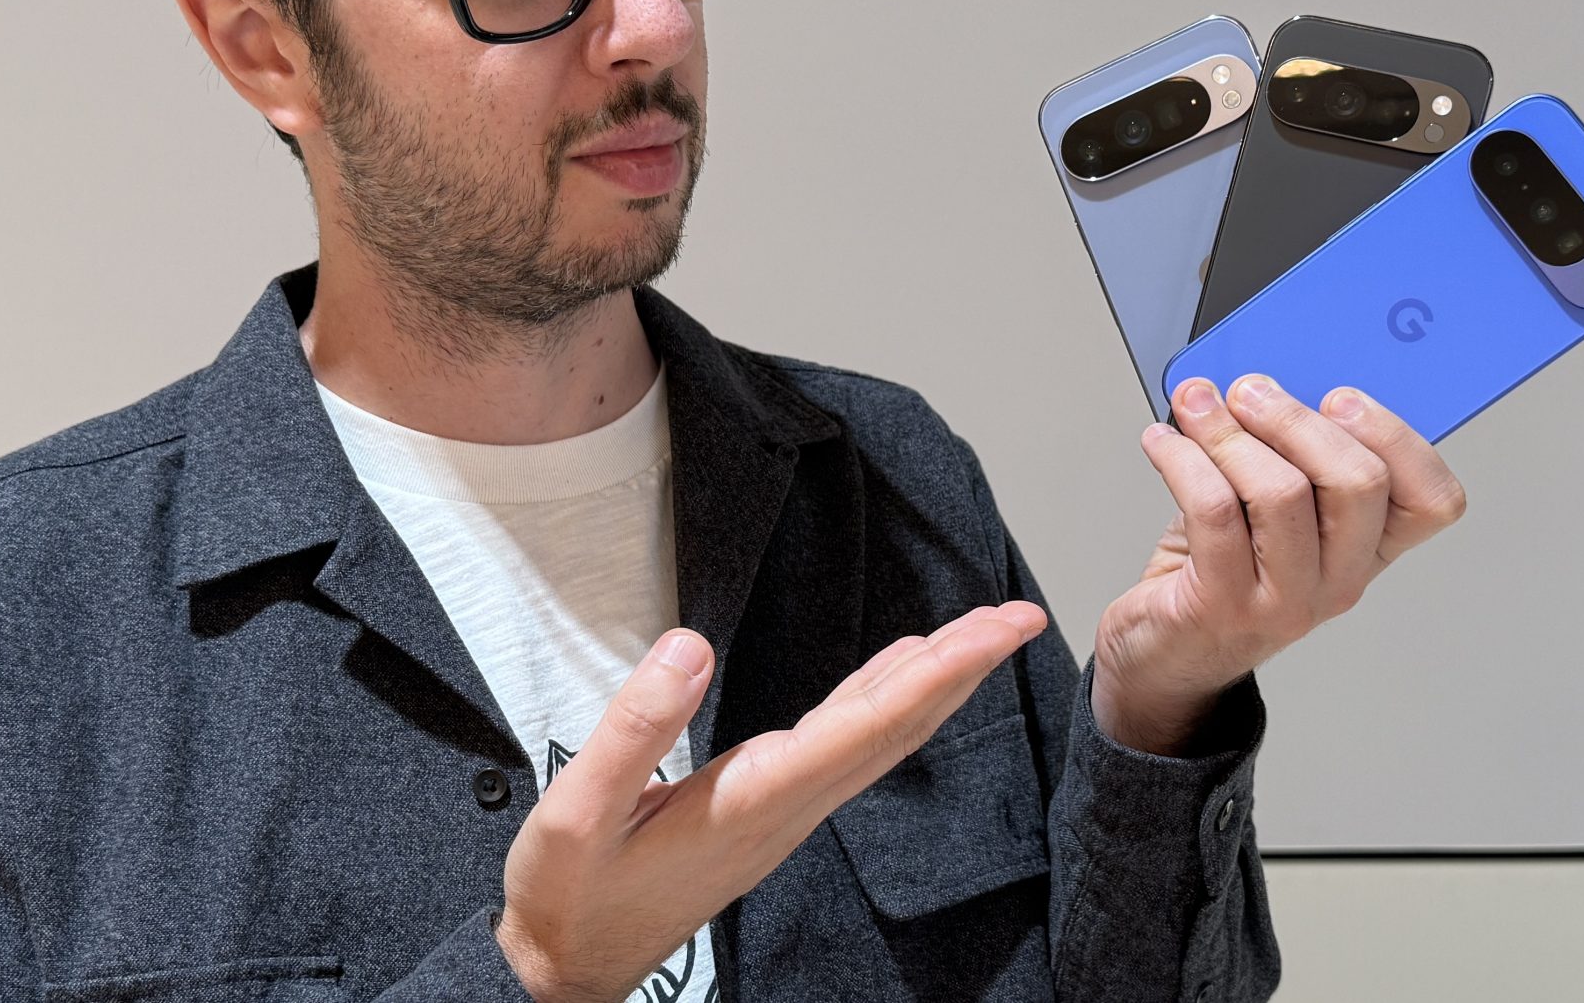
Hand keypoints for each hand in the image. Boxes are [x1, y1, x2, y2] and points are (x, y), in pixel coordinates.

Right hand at [495, 602, 1045, 1002]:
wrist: (566, 971)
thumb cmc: (569, 897)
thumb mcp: (576, 815)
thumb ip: (634, 728)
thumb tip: (689, 645)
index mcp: (753, 800)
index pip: (865, 727)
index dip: (936, 674)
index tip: (992, 631)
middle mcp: (786, 805)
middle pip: (893, 728)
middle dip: (961, 668)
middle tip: (1017, 615)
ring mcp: (782, 811)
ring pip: (876, 737)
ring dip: (932, 681)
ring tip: (979, 631)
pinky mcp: (767, 810)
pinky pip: (845, 745)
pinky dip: (882, 698)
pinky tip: (899, 669)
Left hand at [1091, 375, 1466, 754]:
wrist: (1165, 656)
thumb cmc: (1219, 570)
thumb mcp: (1271, 511)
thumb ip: (1287, 453)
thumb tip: (1270, 378)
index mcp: (1368, 548)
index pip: (1432, 500)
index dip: (1397, 437)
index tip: (1340, 396)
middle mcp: (1340, 580)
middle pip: (1360, 483)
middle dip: (1297, 419)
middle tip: (1251, 391)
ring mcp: (1285, 601)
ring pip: (1283, 493)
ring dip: (1229, 432)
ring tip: (1198, 408)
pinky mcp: (1222, 605)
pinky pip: (1213, 510)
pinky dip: (1182, 459)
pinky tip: (1164, 442)